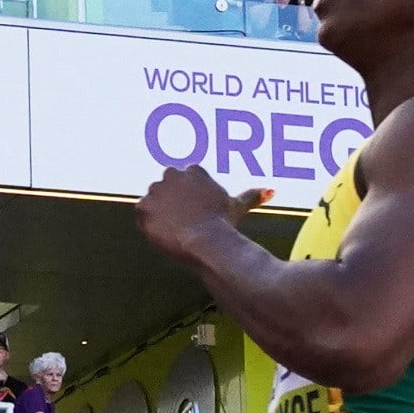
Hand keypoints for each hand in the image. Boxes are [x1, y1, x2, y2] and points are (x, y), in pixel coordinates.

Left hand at [136, 163, 270, 265]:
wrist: (206, 241)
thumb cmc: (223, 224)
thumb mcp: (237, 207)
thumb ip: (252, 195)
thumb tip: (271, 191)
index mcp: (193, 170)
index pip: (186, 185)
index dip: (191, 204)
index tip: (197, 216)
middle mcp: (171, 174)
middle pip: (168, 191)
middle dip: (174, 205)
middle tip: (186, 224)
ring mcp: (155, 189)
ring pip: (155, 203)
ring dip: (161, 215)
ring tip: (176, 230)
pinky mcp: (142, 207)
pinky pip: (142, 216)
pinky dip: (150, 225)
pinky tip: (165, 233)